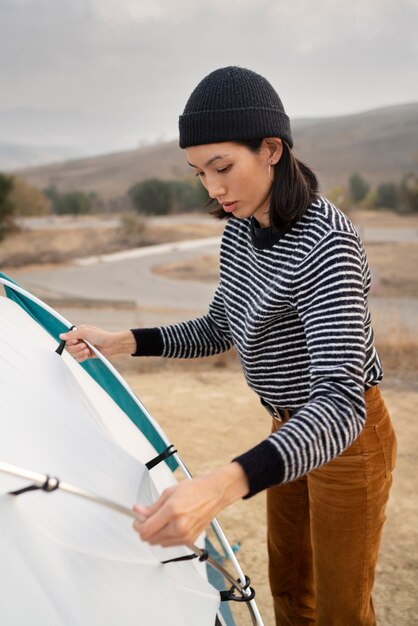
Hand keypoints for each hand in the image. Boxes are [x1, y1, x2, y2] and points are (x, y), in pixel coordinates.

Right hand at [59, 325, 135, 361]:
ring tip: (88, 350)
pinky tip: (88, 354)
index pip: (67, 340)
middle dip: (77, 348)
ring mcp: (83, 348)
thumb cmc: (100, 336)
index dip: (70, 342)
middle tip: (85, 346)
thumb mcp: (85, 332)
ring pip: (73, 354)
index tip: (76, 341)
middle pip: (69, 348)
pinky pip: (79, 359)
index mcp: (78, 333)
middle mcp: (79, 340)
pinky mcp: (87, 354)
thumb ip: (72, 334)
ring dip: (80, 353)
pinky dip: (83, 357)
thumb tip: (61, 336)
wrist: (111, 345)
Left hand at [132, 463, 248, 546]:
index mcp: (172, 511)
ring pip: (159, 543)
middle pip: (150, 539)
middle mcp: (179, 526)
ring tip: (159, 520)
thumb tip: (137, 512)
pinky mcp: (189, 540)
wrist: (213, 494)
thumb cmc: (194, 490)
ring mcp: (185, 535)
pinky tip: (168, 525)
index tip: (137, 521)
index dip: (137, 526)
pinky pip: (169, 544)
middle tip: (145, 519)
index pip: (146, 530)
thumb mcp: (168, 493)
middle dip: (144, 530)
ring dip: (154, 534)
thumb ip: (151, 507)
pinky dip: (165, 537)